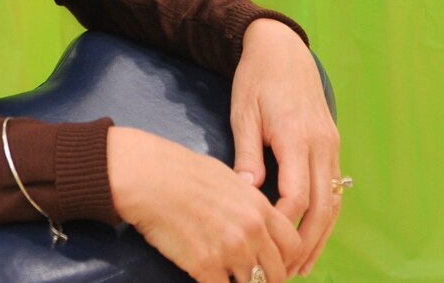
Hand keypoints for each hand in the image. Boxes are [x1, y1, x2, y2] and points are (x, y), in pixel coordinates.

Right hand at [108, 125, 302, 282]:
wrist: (149, 177)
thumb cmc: (183, 172)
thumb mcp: (228, 178)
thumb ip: (250, 203)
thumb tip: (258, 219)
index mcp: (259, 208)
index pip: (293, 246)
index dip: (286, 261)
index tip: (274, 265)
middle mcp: (252, 231)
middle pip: (277, 274)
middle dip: (266, 280)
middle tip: (250, 279)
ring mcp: (231, 250)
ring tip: (226, 275)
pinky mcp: (206, 265)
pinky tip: (207, 278)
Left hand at [231, 20, 342, 275]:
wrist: (282, 48)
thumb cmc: (256, 79)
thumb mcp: (243, 112)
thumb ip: (246, 154)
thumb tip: (246, 193)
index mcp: (297, 136)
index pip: (296, 194)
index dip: (283, 224)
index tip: (266, 245)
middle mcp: (321, 144)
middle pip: (322, 207)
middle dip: (307, 242)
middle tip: (288, 270)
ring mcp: (331, 144)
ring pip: (334, 202)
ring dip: (321, 236)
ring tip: (303, 265)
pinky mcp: (333, 144)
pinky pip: (334, 188)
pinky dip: (326, 216)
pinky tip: (314, 235)